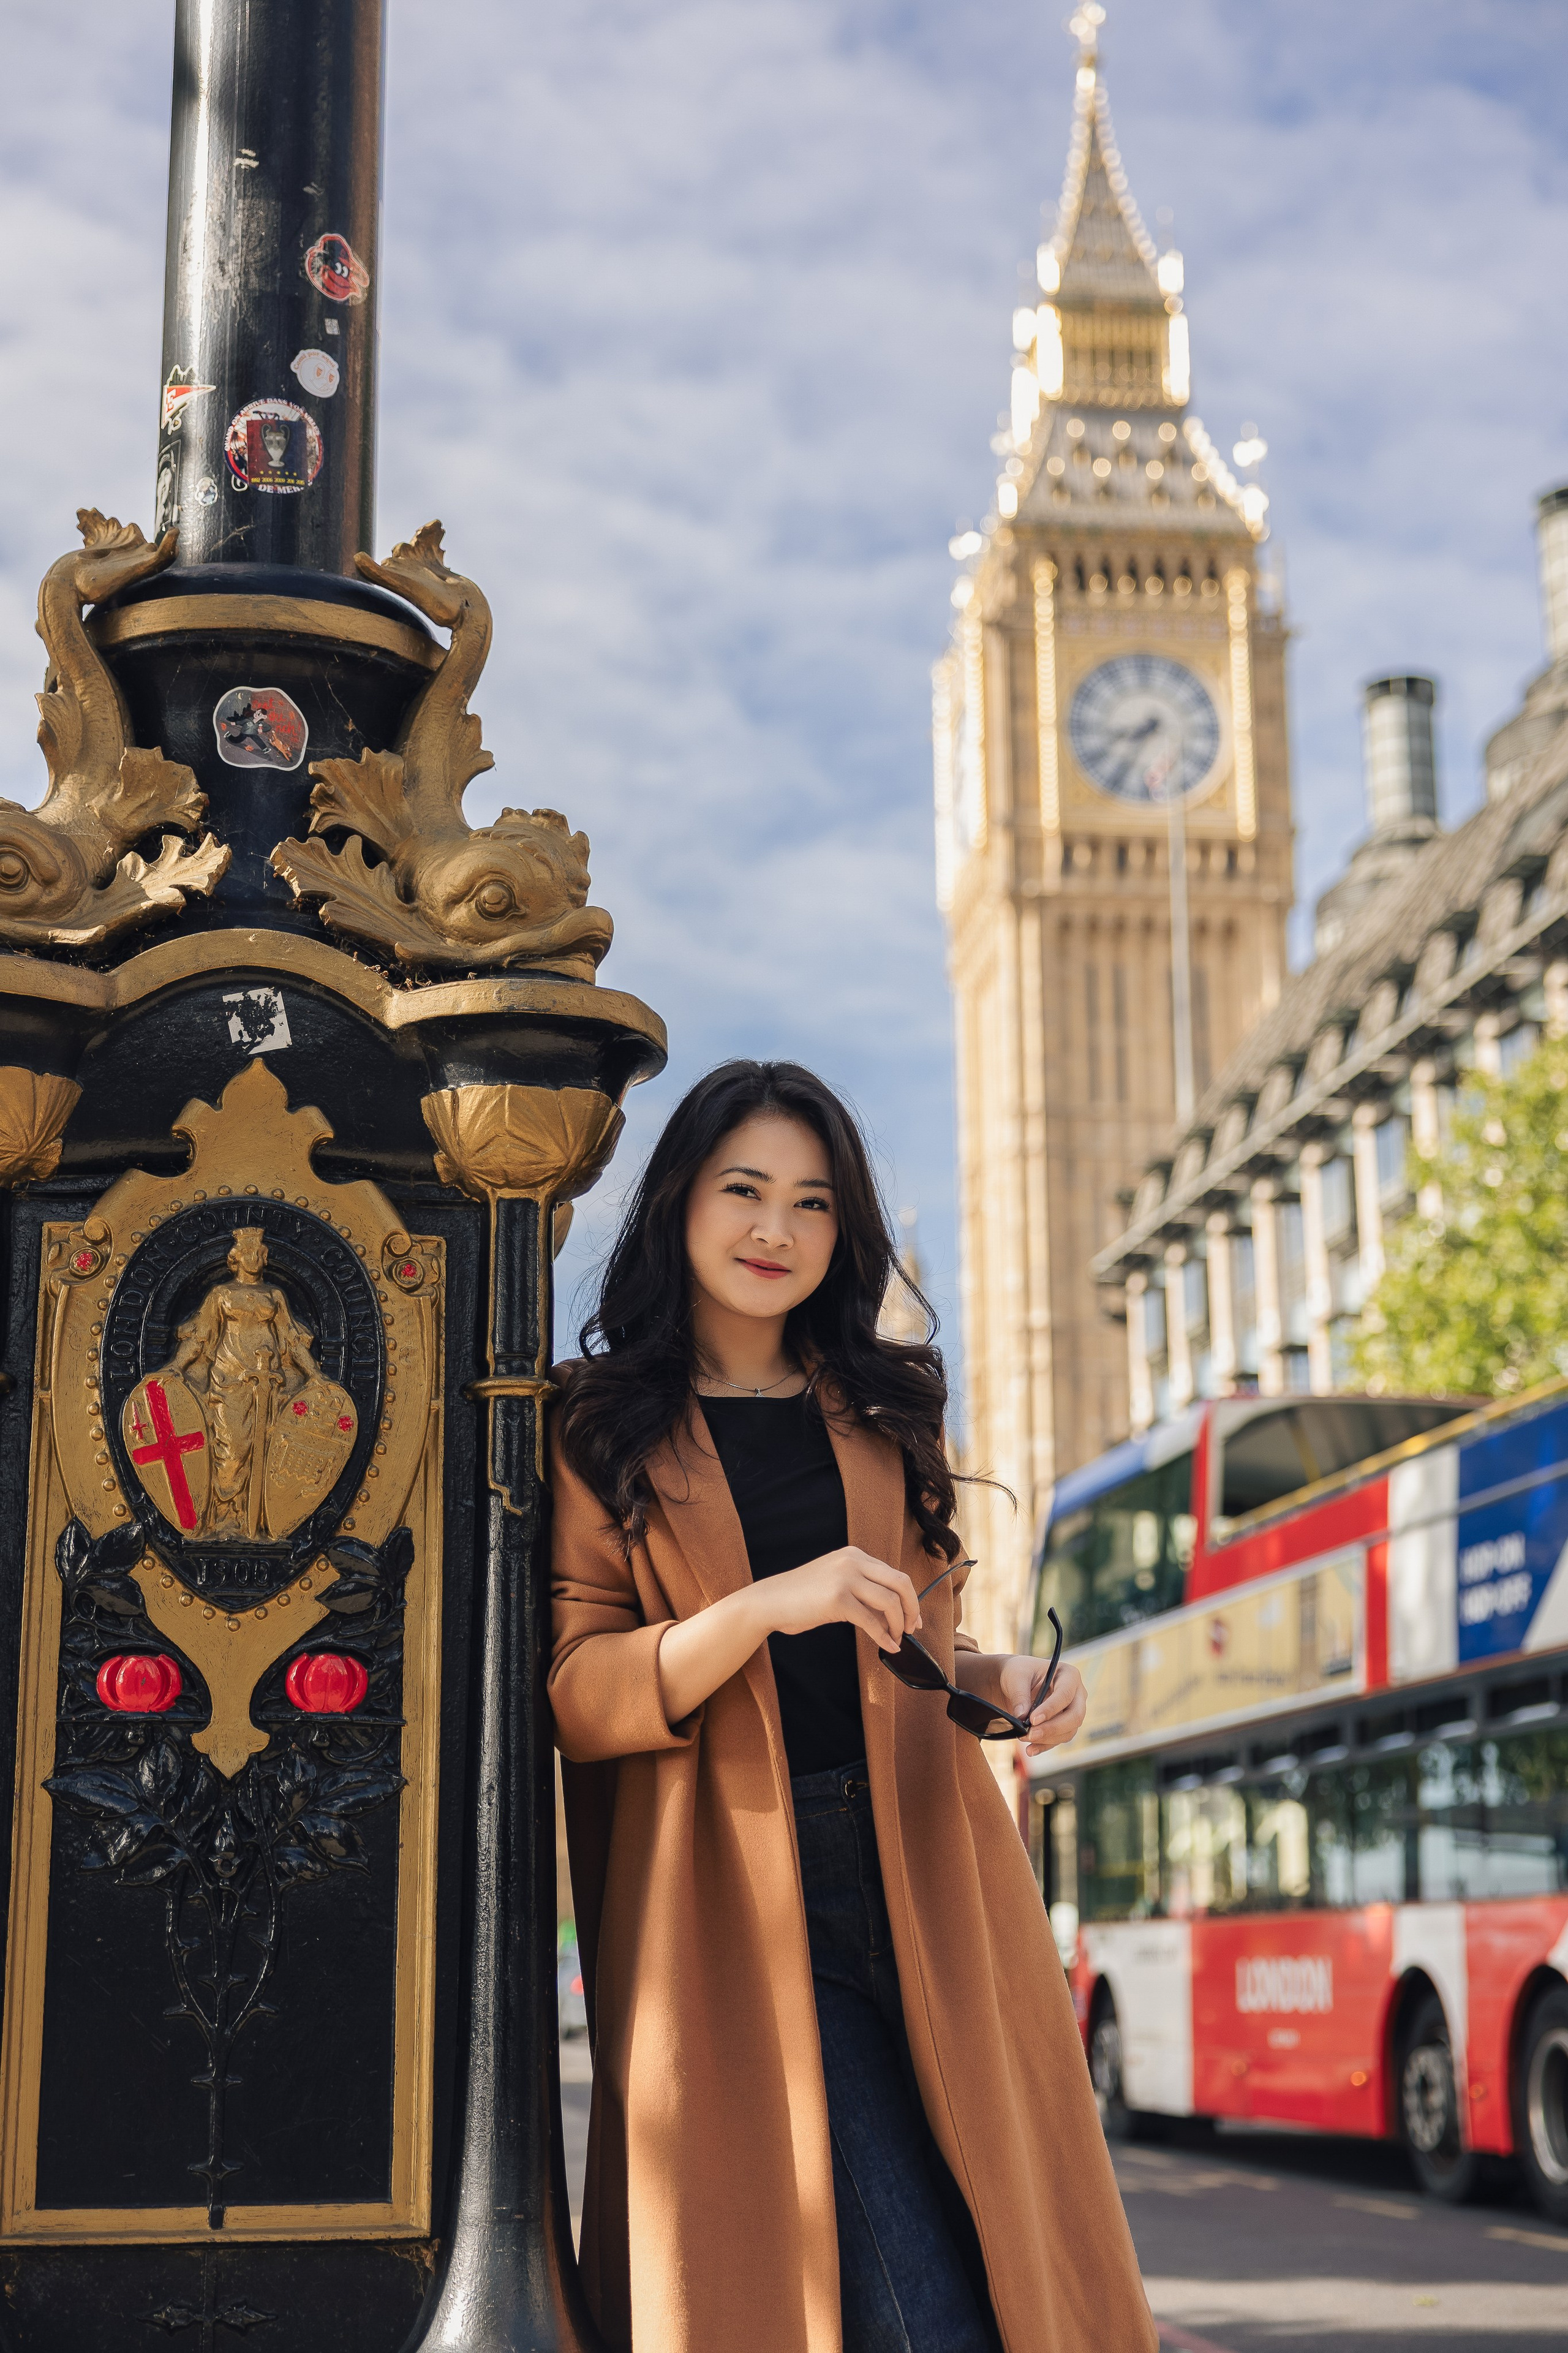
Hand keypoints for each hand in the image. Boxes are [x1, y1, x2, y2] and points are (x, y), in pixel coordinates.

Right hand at [760, 1547, 921, 1653]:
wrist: (769, 1601)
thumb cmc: (801, 1597)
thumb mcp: (836, 1584)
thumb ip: (863, 1592)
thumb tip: (894, 1615)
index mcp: (854, 1555)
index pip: (895, 1574)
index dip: (910, 1598)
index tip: (913, 1617)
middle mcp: (852, 1561)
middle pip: (901, 1583)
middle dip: (912, 1609)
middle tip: (912, 1628)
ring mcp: (845, 1579)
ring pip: (890, 1602)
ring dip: (899, 1625)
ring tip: (897, 1639)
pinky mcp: (837, 1599)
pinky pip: (871, 1621)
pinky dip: (884, 1637)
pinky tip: (888, 1647)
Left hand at [999, 1655, 1085, 1757]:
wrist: (1016, 1682)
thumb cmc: (1020, 1673)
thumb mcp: (1016, 1677)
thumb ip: (1020, 1695)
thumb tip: (1022, 1716)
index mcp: (1069, 1675)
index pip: (1065, 1694)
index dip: (1051, 1709)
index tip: (1032, 1719)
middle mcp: (1076, 1694)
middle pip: (1074, 1716)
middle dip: (1052, 1728)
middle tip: (1029, 1734)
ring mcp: (1073, 1711)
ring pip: (1069, 1731)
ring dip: (1047, 1739)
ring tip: (1024, 1738)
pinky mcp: (1065, 1725)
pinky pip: (1060, 1739)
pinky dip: (1045, 1746)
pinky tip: (1030, 1749)